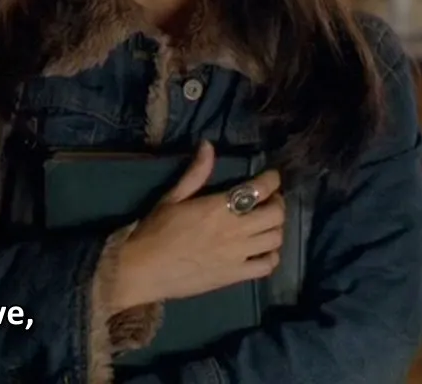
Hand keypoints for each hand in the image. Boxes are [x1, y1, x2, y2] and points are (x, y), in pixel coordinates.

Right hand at [111, 142, 284, 309]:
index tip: (270, 177)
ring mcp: (238, 255)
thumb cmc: (155, 230)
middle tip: (268, 200)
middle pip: (276, 214)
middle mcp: (234, 230)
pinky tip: (262, 250)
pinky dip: (272, 256)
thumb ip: (196, 173)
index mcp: (218, 207)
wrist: (144, 270)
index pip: (259, 189)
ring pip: (276, 238)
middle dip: (277, 202)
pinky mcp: (236, 275)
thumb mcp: (172, 197)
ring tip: (264, 224)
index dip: (271, 180)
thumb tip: (208, 145)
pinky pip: (268, 265)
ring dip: (276, 227)